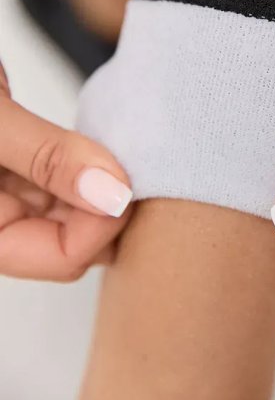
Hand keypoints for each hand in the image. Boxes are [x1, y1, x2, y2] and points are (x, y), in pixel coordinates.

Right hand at [0, 62, 131, 280]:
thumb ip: (47, 158)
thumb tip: (113, 195)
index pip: (59, 257)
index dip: (100, 225)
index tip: (127, 181)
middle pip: (73, 236)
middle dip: (107, 207)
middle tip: (136, 166)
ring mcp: (7, 188)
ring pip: (74, 207)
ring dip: (103, 184)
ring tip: (126, 151)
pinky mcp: (17, 158)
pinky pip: (64, 175)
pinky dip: (89, 161)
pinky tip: (104, 142)